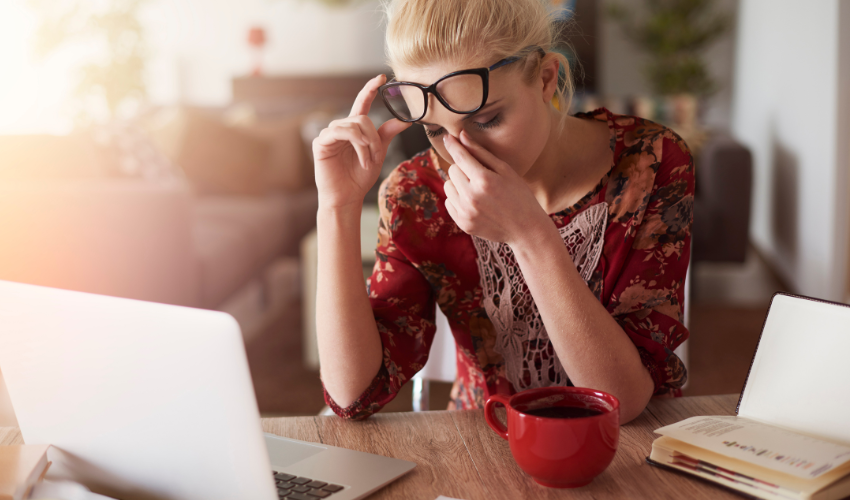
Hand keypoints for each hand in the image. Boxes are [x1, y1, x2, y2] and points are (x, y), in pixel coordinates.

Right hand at [313, 74, 411, 209]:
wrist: (347, 197)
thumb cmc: (359, 178)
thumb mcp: (378, 154)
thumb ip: (386, 135)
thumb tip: (404, 120)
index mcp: (354, 129)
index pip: (362, 103)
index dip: (370, 89)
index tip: (381, 77)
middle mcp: (341, 128)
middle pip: (363, 118)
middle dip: (374, 138)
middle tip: (377, 156)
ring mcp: (329, 134)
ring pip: (354, 125)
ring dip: (367, 144)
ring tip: (368, 161)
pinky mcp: (321, 142)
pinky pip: (341, 132)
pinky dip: (356, 145)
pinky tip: (361, 159)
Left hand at [442, 131, 550, 244]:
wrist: (526, 229)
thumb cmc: (519, 195)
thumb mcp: (505, 170)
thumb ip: (481, 153)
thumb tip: (461, 136)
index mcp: (484, 180)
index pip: (460, 156)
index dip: (453, 145)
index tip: (448, 137)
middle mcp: (471, 196)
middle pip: (452, 170)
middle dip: (462, 168)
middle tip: (479, 175)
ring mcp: (466, 212)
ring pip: (448, 186)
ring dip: (458, 184)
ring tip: (476, 189)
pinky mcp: (463, 223)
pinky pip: (448, 202)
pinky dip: (457, 199)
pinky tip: (474, 202)